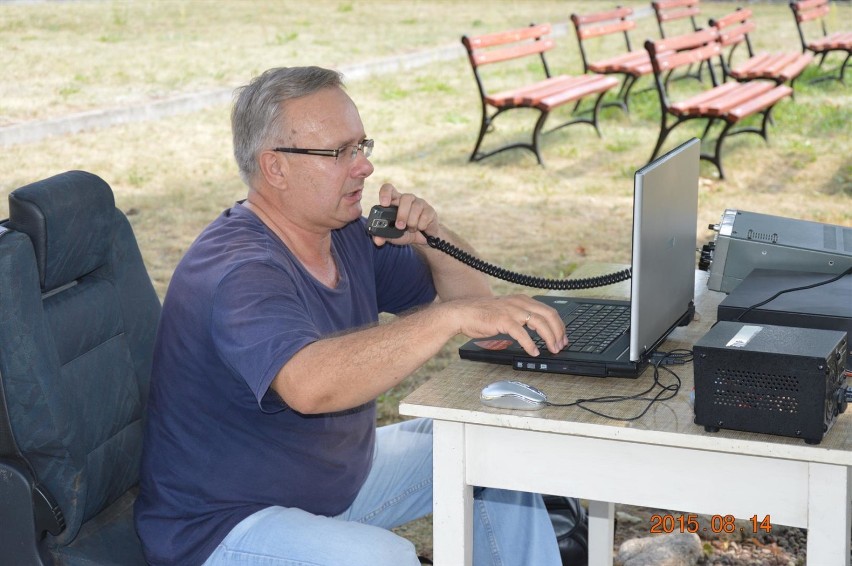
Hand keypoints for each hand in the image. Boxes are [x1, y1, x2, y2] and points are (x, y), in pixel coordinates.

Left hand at [371, 183, 438, 245]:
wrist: (423, 240)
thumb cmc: (405, 233)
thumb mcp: (392, 236)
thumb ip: (383, 236)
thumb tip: (377, 240)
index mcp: (395, 201)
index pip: (388, 189)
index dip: (386, 193)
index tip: (384, 204)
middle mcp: (407, 199)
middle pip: (404, 198)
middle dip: (402, 214)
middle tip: (400, 226)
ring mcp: (419, 203)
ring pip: (416, 207)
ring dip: (412, 222)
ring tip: (411, 229)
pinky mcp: (429, 210)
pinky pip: (425, 216)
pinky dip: (421, 225)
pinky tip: (420, 228)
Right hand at [446, 294, 568, 356]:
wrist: (463, 313)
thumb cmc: (483, 315)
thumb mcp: (508, 311)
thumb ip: (523, 317)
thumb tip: (539, 330)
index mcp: (523, 300)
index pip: (549, 310)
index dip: (559, 325)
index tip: (563, 337)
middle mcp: (520, 302)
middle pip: (548, 315)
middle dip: (559, 331)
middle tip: (561, 345)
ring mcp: (511, 310)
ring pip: (539, 322)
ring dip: (549, 337)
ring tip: (552, 349)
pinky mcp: (503, 320)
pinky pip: (522, 333)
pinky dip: (530, 344)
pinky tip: (534, 352)